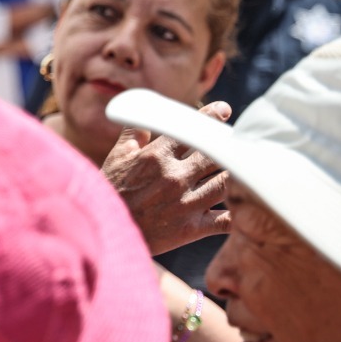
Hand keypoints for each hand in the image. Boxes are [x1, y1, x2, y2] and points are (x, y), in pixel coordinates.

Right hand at [101, 102, 231, 254]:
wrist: (105, 229)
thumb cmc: (110, 191)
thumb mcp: (117, 157)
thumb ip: (134, 133)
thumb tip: (144, 114)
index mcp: (157, 156)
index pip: (191, 130)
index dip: (212, 117)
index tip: (224, 112)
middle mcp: (175, 177)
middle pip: (215, 155)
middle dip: (227, 148)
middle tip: (234, 145)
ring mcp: (186, 204)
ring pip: (225, 184)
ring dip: (231, 178)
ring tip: (234, 173)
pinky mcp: (191, 229)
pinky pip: (225, 220)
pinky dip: (232, 214)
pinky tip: (231, 209)